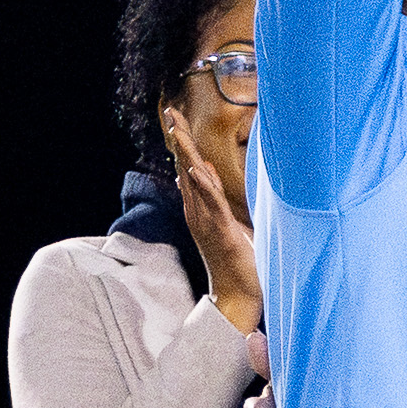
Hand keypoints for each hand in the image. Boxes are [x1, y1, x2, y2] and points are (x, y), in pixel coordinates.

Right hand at [166, 109, 261, 334]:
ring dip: (186, 153)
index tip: (175, 117)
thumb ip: (215, 196)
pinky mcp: (221, 232)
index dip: (182, 142)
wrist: (236, 297)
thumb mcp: (227, 221)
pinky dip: (203, 185)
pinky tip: (196, 167)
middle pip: (185, 167)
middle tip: (170, 110)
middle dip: (179, 138)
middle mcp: (198, 212)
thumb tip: (206, 173)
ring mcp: (206, 222)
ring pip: (194, 181)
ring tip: (177, 128)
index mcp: (201, 208)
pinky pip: (211, 204)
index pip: (189, 168)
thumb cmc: (236, 262)